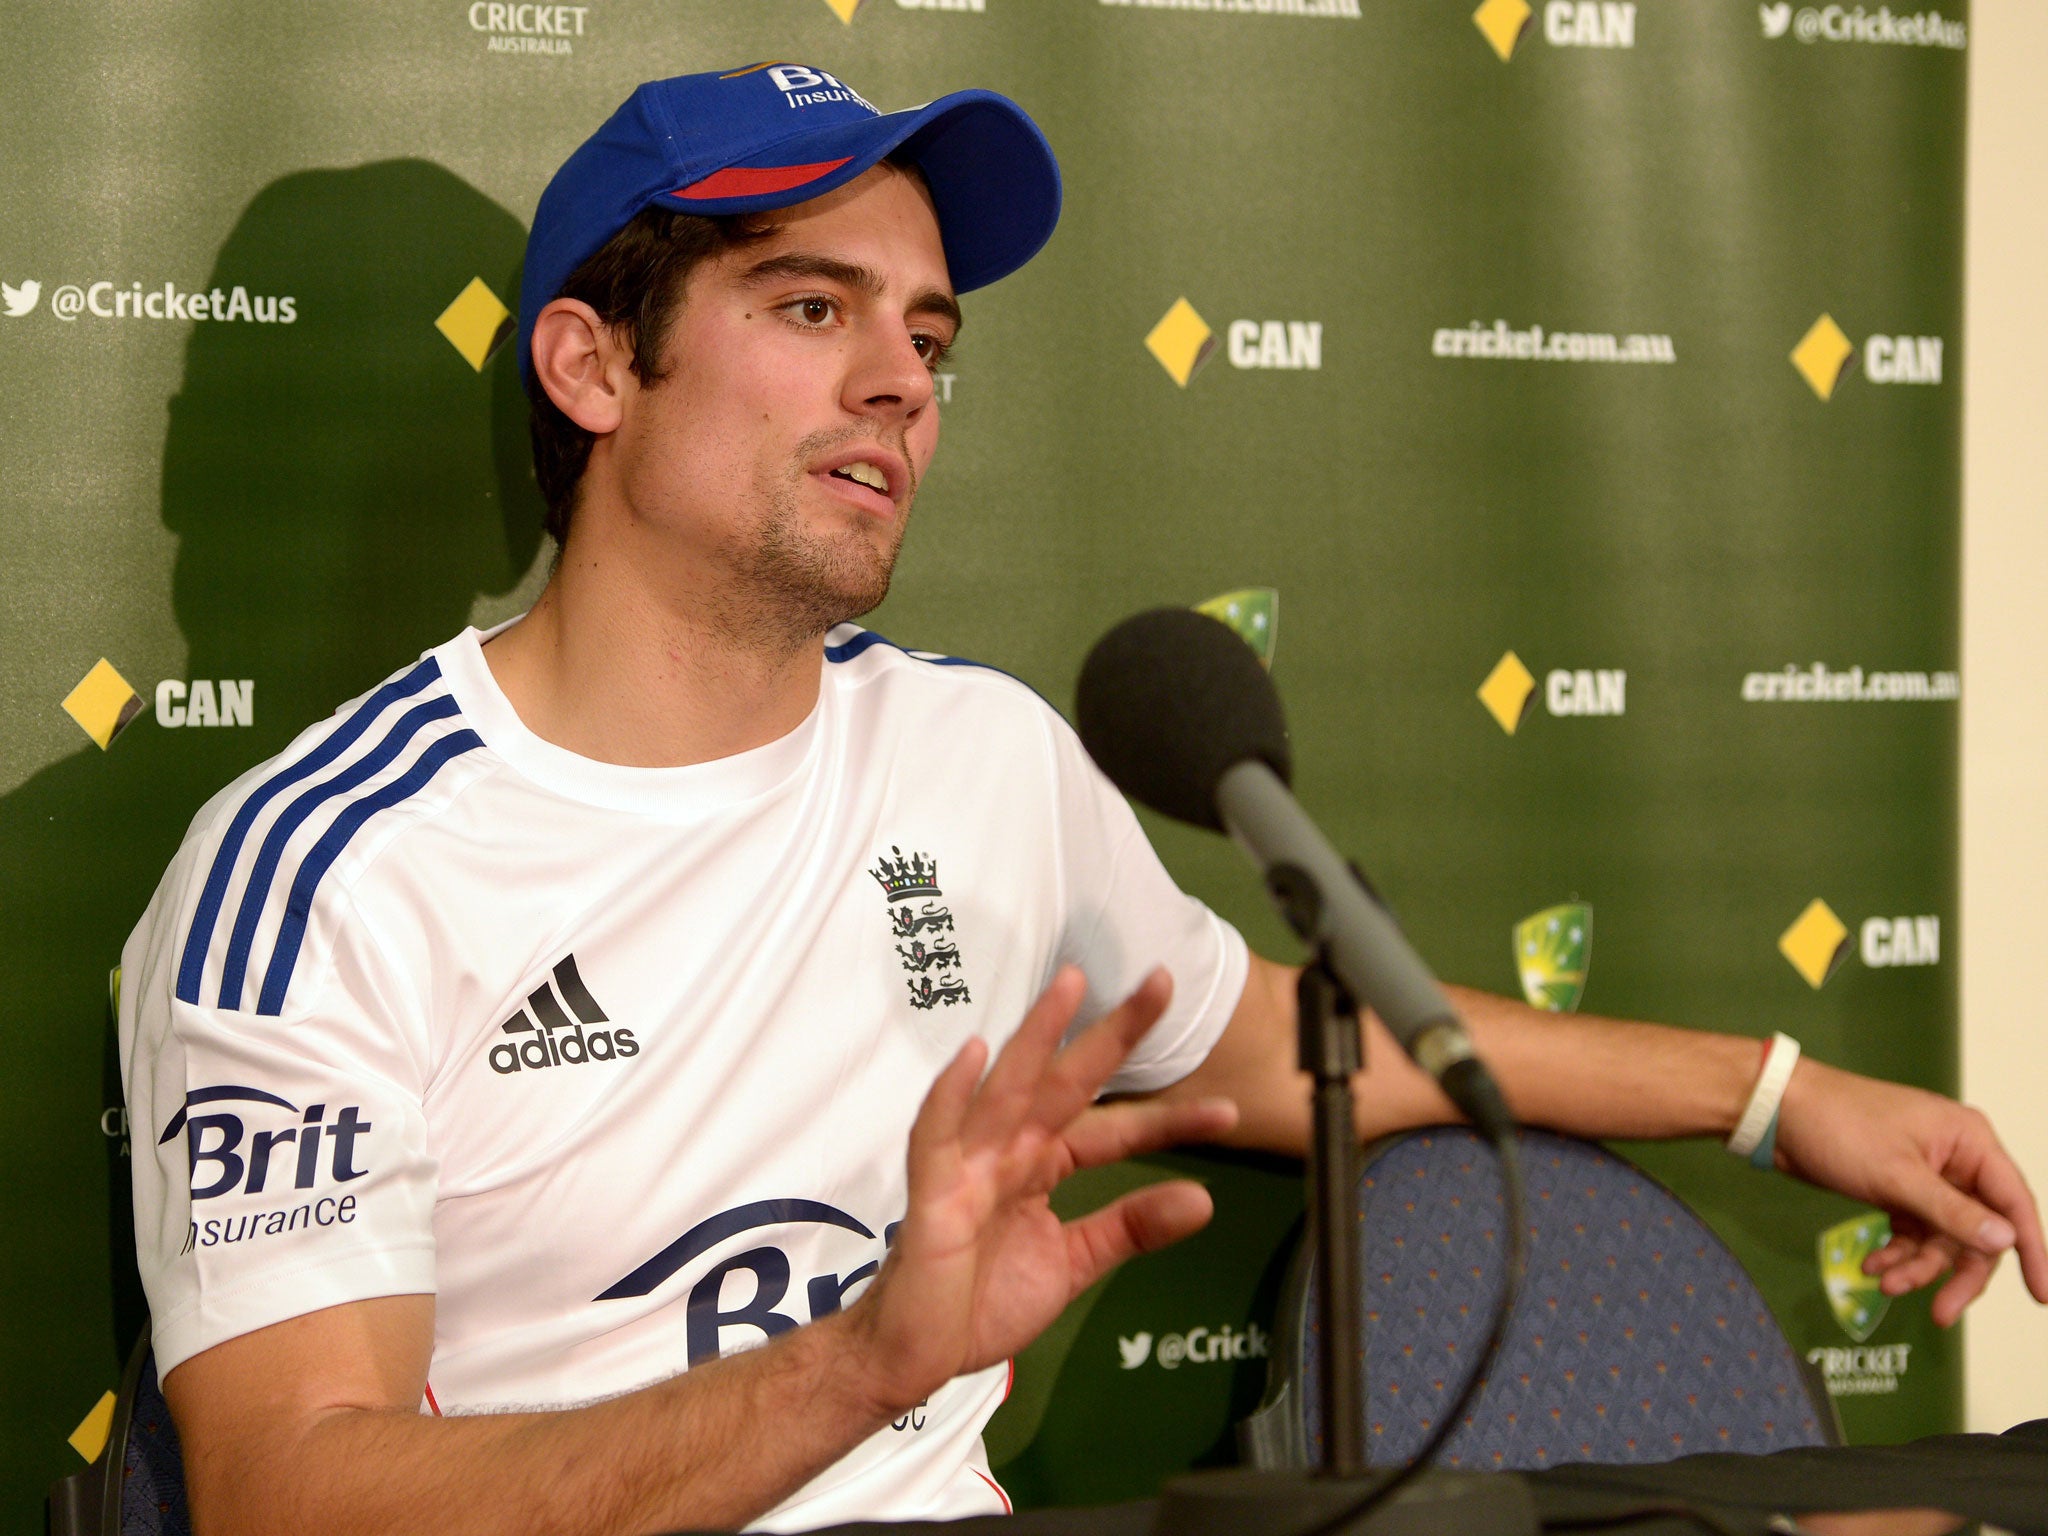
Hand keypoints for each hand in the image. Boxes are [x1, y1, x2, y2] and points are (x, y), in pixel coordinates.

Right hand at [847, 966, 1237, 1411]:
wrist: (914, 1355)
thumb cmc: (977, 1304)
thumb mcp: (1072, 1265)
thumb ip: (1129, 1228)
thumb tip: (1202, 1199)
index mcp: (1041, 1166)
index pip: (1114, 1132)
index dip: (1168, 1122)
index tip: (1227, 1112)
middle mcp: (1008, 1152)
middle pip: (1066, 1083)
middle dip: (1112, 1035)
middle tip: (1161, 982)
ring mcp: (968, 1166)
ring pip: (1008, 1089)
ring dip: (1037, 1036)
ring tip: (1072, 986)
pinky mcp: (931, 1192)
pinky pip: (938, 1135)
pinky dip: (952, 1095)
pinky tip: (975, 1054)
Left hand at [1773, 1057, 2047, 1325]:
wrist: (1775, 1112)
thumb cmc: (1837, 1126)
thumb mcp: (1897, 1175)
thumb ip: (1952, 1213)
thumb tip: (2006, 1241)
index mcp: (1970, 1141)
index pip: (2015, 1203)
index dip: (2033, 1251)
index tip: (2041, 1296)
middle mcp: (1956, 1159)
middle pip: (1979, 1232)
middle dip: (1957, 1272)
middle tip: (1942, 1314)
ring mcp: (1926, 1177)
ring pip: (1941, 1239)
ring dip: (1917, 1266)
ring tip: (1883, 1281)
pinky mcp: (1897, 1190)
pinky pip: (1912, 1234)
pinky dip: (1897, 1254)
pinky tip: (1872, 1266)